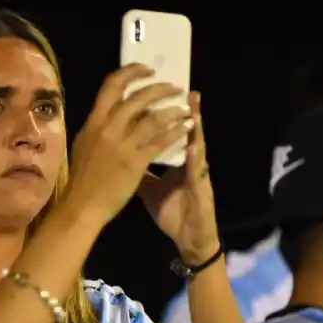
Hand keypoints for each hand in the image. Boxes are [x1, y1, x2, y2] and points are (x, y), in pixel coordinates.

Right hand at [64, 65, 192, 228]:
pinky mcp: (136, 161)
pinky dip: (176, 131)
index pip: (112, 86)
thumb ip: (98, 126)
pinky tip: (185, 128)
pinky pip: (160, 141)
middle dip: (160, 88)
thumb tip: (113, 112)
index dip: (131, 72)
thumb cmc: (83, 177)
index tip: (147, 70)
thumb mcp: (84, 143)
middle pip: (138, 97)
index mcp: (94, 121)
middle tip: (174, 88)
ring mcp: (122, 144)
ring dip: (173, 110)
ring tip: (185, 108)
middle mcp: (108, 128)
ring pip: (153, 118)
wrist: (83, 205)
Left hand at [138, 92, 219, 264]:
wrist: (189, 236)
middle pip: (181, 129)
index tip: (152, 92)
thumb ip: (139, 169)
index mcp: (172, 160)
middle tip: (177, 86)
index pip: (164, 130)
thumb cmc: (172, 212)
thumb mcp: (149, 189)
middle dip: (178, 107)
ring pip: (195, 143)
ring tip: (192, 105)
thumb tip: (122, 155)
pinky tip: (193, 144)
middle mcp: (186, 161)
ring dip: (194, 124)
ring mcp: (196, 172)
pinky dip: (195, 157)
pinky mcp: (201, 187)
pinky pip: (197, 170)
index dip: (159, 112)